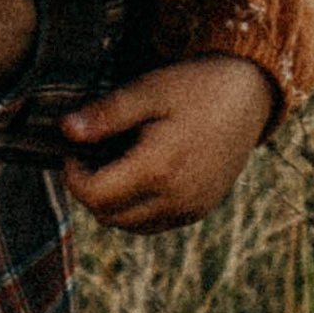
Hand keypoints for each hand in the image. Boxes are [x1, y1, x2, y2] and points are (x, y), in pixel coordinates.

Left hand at [60, 55, 279, 235]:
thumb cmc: (194, 86)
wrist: (248, 94)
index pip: (94, 195)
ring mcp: (191, 208)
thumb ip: (105, 114)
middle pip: (108, 215)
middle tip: (94, 153)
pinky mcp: (201, 210)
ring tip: (119, 161)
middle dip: (91, 189)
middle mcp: (176, 198)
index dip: (74, 174)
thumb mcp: (147, 90)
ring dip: (113, 202)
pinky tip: (142, 173)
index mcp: (158, 169)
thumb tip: (65, 130)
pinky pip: (155, 224)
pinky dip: (138, 208)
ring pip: (130, 225)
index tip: (76, 148)